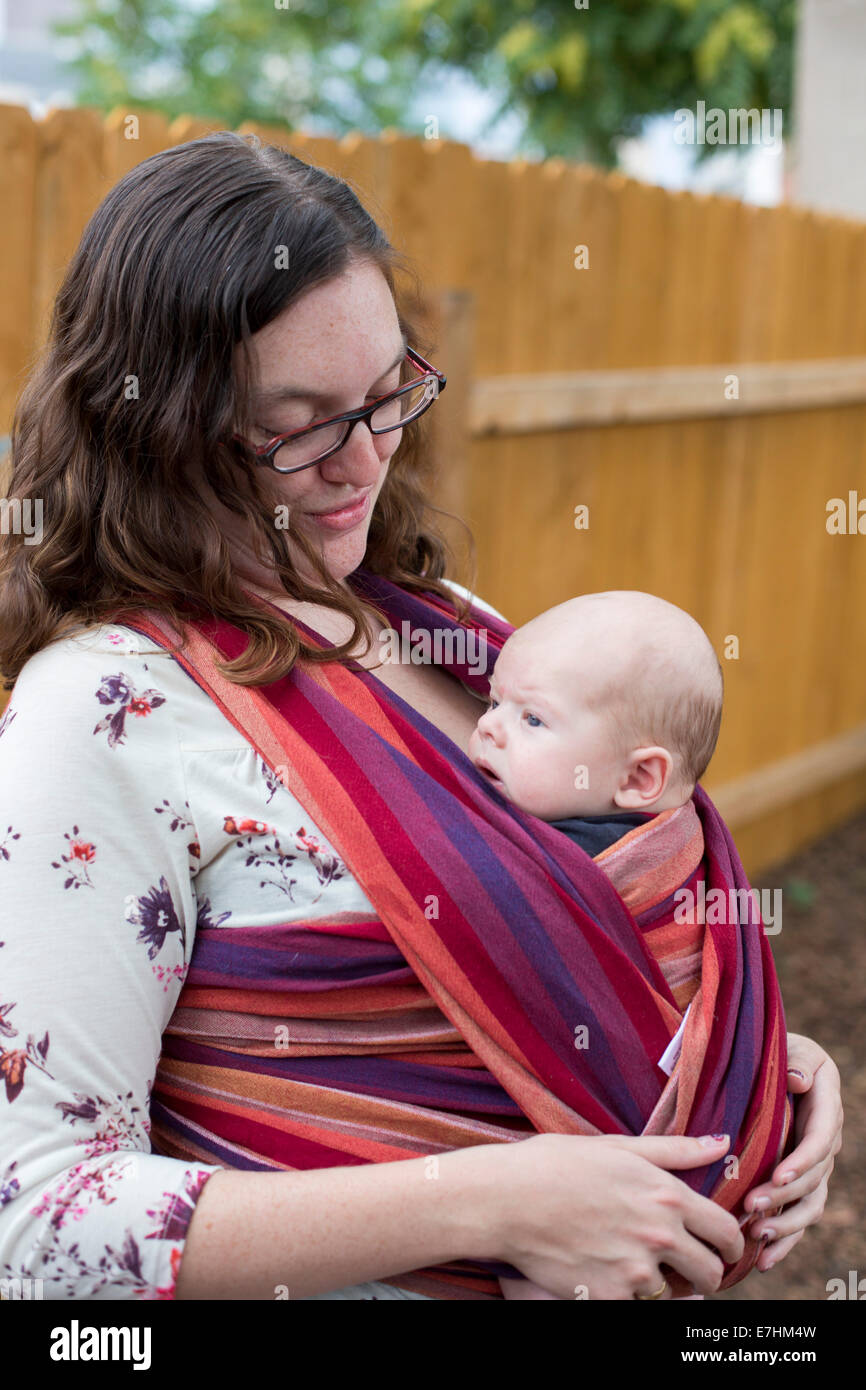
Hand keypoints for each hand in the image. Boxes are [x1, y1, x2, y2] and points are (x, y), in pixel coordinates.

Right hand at [484, 1132, 743, 1299]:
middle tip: (688, 1267)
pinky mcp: (608, 1298)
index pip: (726, 1231)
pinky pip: (635, 1308)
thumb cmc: (556, 1164)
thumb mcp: (617, 1147)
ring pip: (673, 1294)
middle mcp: (659, 1235)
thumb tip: (723, 1142)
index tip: (723, 1248)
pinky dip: (626, 1297)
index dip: (731, 1244)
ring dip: (662, 1285)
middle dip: (706, 1273)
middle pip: (711, 1273)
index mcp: (666, 1194)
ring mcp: (635, 1271)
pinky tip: (605, 1274)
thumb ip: (674, 1149)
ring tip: (634, 1264)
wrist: (504, 1199)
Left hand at [743, 1032, 842, 1270]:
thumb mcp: (785, 1044)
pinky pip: (801, 1215)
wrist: (767, 1059)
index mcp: (826, 1103)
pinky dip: (786, 1239)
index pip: (820, 1139)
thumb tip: (799, 1080)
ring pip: (811, 1203)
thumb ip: (795, 1060)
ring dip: (786, 1224)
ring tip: (757, 1236)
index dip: (802, 1160)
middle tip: (751, 1207)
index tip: (777, 1176)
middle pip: (814, 1177)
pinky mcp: (800, 1181)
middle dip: (784, 1196)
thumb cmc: (772, 1048)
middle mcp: (827, 1138)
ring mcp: (815, 1163)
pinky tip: (764, 1259)